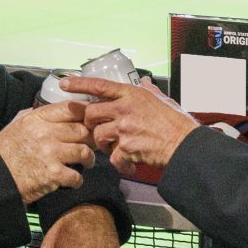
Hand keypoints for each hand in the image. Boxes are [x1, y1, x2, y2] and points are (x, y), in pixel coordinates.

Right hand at [0, 103, 93, 203]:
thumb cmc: (5, 152)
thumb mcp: (16, 125)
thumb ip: (35, 116)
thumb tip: (54, 110)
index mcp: (37, 119)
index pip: (70, 108)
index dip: (86, 112)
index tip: (92, 119)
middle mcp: (45, 133)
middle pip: (82, 130)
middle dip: (91, 138)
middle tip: (92, 144)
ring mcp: (50, 153)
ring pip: (85, 152)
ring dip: (89, 159)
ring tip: (86, 163)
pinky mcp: (53, 174)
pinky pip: (77, 175)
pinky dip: (78, 180)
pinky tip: (73, 181)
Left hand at [63, 76, 199, 171]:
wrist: (184, 144)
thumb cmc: (176, 122)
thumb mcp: (163, 100)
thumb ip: (150, 91)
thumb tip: (146, 83)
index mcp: (132, 94)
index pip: (99, 85)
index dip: (78, 84)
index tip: (63, 83)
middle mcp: (125, 108)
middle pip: (91, 113)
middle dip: (91, 123)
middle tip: (100, 129)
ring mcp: (124, 128)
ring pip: (98, 136)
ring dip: (104, 144)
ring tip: (117, 148)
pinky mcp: (127, 147)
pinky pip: (113, 157)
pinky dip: (120, 164)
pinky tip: (129, 164)